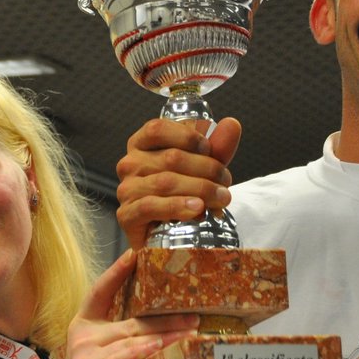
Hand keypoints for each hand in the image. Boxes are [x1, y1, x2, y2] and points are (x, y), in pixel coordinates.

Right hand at [55, 249, 198, 358]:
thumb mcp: (103, 354)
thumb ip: (122, 336)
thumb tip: (160, 321)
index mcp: (85, 324)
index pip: (101, 291)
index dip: (117, 271)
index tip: (136, 253)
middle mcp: (83, 335)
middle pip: (131, 320)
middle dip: (165, 316)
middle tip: (195, 312)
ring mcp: (86, 355)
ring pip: (132, 338)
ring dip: (165, 335)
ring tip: (190, 331)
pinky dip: (141, 351)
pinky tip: (159, 346)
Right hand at [115, 116, 242, 248]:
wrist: (172, 235)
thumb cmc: (184, 193)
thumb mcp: (203, 168)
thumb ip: (217, 147)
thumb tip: (232, 124)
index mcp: (142, 144)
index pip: (158, 129)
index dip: (187, 136)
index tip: (209, 149)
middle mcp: (130, 164)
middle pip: (170, 158)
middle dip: (206, 168)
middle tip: (225, 182)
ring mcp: (126, 190)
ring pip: (166, 182)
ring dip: (201, 189)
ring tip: (221, 198)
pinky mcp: (127, 215)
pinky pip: (152, 206)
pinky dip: (178, 206)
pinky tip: (198, 209)